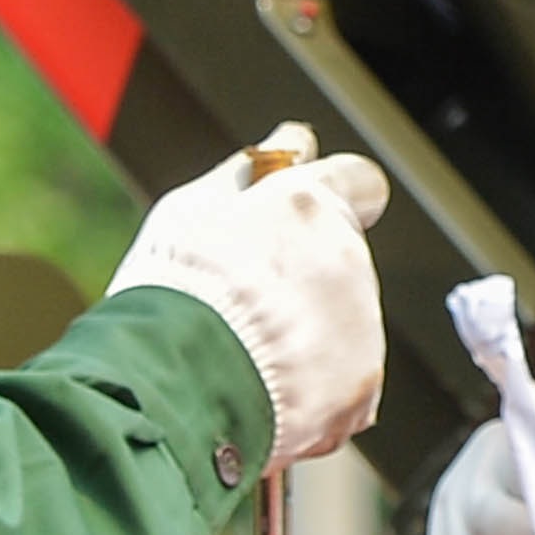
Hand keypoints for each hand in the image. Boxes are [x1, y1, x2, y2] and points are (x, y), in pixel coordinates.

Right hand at [108, 126, 394, 470]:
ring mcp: (361, 325)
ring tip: (245, 353)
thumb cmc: (172, 298)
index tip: (309, 214)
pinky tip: (265, 389)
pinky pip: (344, 382)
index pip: (358, 180)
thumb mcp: (189, 211)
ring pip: (344, 321)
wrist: (178, 391)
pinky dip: (312, 389)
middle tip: (245, 300)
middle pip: (342, 258)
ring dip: (307, 332)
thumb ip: (248, 176)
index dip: (335, 194)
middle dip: (305, 273)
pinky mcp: (362, 386)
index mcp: (306, 206)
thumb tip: (289, 144)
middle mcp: (346, 258)